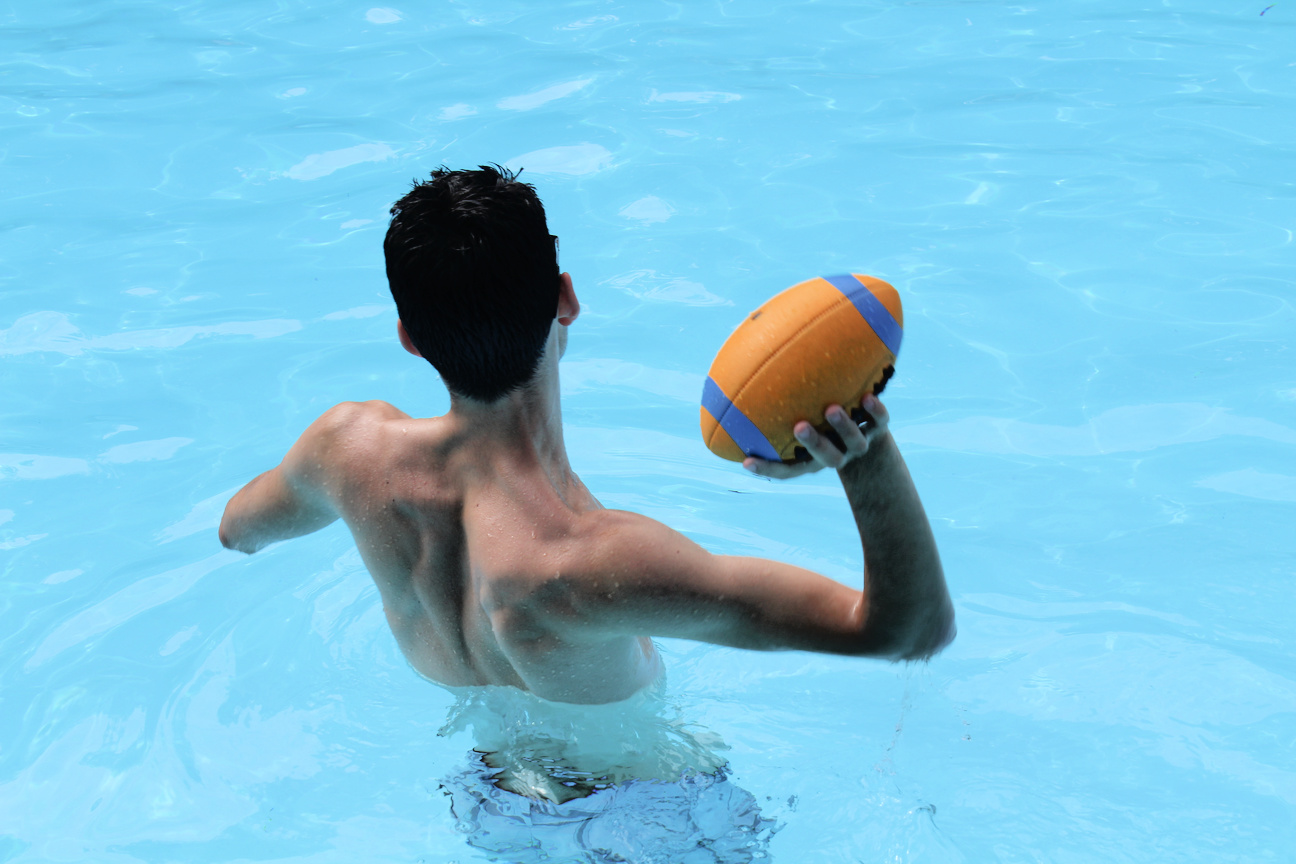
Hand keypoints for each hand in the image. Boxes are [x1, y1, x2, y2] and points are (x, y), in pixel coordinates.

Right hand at [743, 394, 890, 478]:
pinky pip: (880, 422)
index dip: (768, 468)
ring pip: (854, 443)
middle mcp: (837, 454)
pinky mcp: (879, 427)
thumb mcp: (801, 415)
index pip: (789, 469)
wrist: (872, 430)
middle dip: (814, 444)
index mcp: (814, 458)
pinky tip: (867, 396)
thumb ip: (778, 407)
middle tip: (799, 426)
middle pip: (827, 458)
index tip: (747, 460)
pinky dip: (875, 412)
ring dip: (843, 427)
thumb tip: (740, 376)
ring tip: (832, 408)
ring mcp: (858, 443)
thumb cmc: (824, 420)